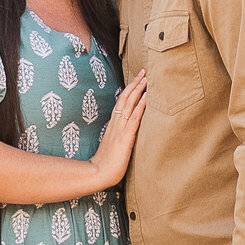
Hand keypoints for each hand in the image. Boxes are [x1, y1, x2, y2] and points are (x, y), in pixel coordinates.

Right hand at [88, 72, 146, 188]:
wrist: (98, 173)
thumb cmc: (106, 162)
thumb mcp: (112, 144)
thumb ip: (117, 135)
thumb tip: (125, 131)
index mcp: (113, 124)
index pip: (121, 102)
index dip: (129, 90)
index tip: (137, 79)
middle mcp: (116, 123)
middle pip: (125, 99)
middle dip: (134, 84)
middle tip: (143, 72)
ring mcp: (120, 129)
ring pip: (129, 105)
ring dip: (138, 91)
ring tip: (146, 79)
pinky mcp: (125, 138)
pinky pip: (134, 119)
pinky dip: (140, 107)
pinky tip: (146, 98)